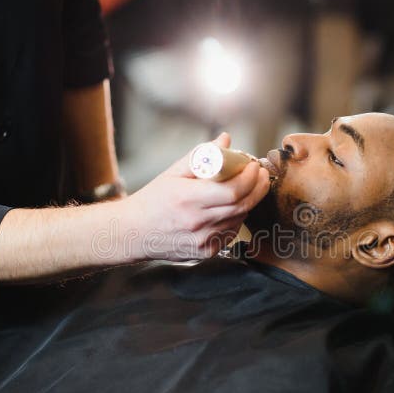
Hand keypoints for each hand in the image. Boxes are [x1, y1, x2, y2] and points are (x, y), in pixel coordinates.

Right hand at [119, 133, 269, 260]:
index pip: (233, 190)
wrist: (134, 233)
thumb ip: (201, 156)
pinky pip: (230, 232)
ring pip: (239, 219)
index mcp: (189, 199)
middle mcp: (198, 222)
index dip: (249, 177)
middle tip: (259, 173)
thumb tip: (226, 140)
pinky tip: (229, 207)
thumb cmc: (152, 200)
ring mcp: (204, 240)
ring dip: (248, 201)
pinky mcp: (207, 252)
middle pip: (243, 205)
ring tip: (245, 186)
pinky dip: (235, 218)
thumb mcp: (173, 173)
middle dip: (257, 187)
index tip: (253, 165)